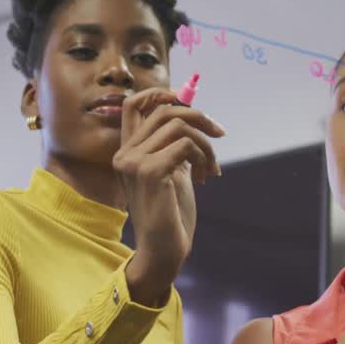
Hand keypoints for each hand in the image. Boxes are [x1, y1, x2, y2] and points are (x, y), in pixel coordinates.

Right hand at [113, 88, 225, 303]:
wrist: (164, 250)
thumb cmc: (171, 214)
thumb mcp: (173, 171)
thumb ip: (176, 144)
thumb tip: (195, 115)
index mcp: (127, 152)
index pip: (134, 105)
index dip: (159, 93)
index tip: (185, 99)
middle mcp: (125, 153)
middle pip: (164, 111)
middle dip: (199, 117)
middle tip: (219, 135)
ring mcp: (134, 162)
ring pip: (179, 125)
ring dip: (205, 143)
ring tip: (211, 167)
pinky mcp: (149, 171)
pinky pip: (185, 144)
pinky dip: (202, 155)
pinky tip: (205, 176)